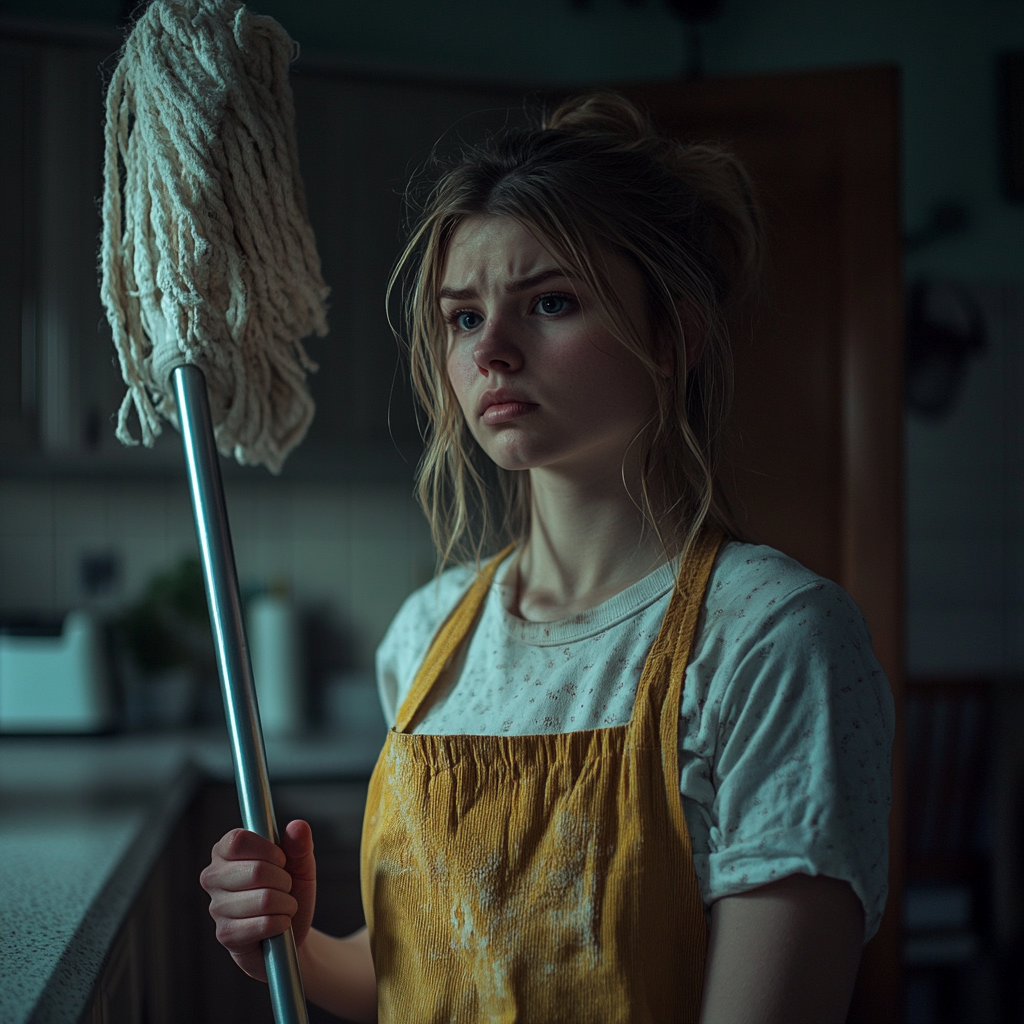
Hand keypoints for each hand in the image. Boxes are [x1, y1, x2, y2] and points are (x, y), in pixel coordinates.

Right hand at [199, 819, 315, 981]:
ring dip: (286, 904)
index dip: (268, 850)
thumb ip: (299, 844)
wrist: (291, 932)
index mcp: (226, 851)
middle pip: (256, 871)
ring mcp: (216, 907)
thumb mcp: (300, 864)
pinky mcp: (225, 935)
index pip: (238, 840)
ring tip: (282, 906)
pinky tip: (278, 925)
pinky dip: (281, 924)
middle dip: (284, 881)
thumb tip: (298, 826)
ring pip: (264, 900)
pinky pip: (264, 924)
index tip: (281, 860)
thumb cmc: (291, 892)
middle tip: (285, 887)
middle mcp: (214, 876)